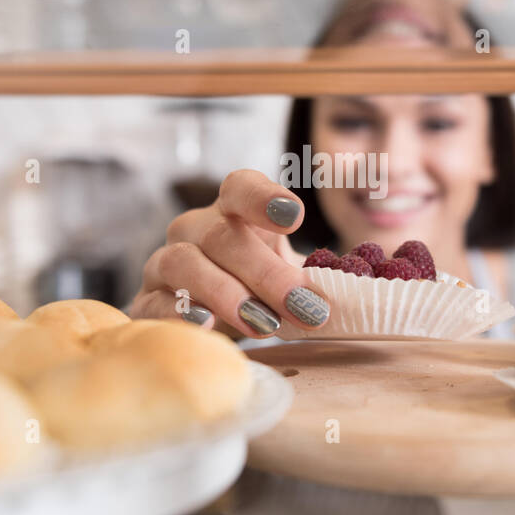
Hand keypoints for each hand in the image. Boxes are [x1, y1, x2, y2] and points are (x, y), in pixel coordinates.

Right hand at [130, 170, 330, 336]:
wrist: (211, 323)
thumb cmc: (260, 291)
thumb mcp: (292, 276)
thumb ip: (324, 276)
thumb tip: (367, 293)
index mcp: (233, 211)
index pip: (241, 188)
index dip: (265, 198)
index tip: (295, 217)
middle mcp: (195, 229)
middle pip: (223, 235)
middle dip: (267, 273)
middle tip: (305, 307)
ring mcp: (165, 263)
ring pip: (185, 262)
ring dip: (228, 294)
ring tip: (264, 325)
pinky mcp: (147, 301)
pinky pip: (155, 302)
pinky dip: (180, 314)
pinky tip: (208, 326)